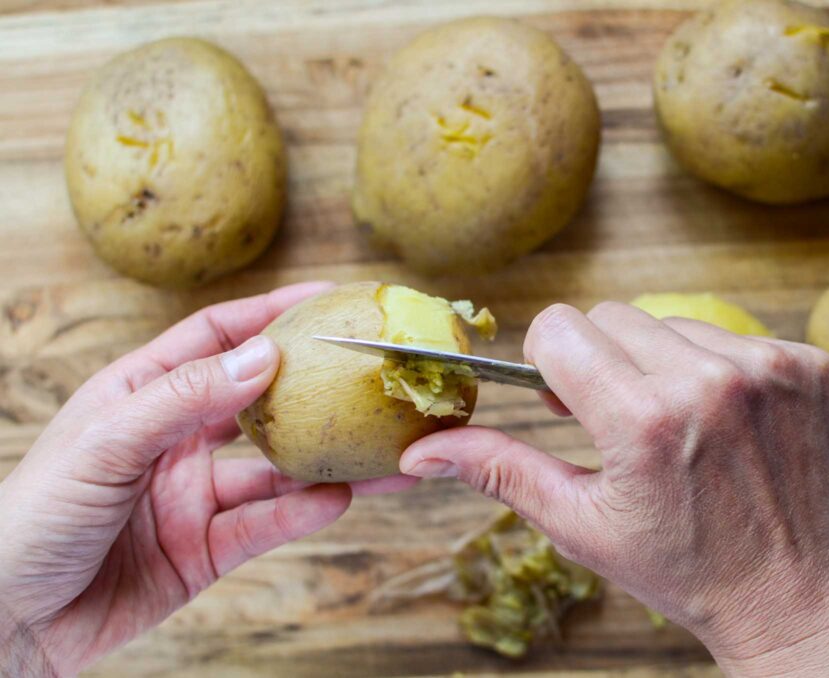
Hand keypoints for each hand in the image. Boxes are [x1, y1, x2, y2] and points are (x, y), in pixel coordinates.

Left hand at [0, 282, 414, 676]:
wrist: (6, 624)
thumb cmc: (29, 519)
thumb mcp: (104, 444)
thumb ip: (184, 399)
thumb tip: (265, 354)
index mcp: (140, 395)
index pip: (215, 339)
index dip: (270, 315)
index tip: (327, 299)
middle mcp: (174, 440)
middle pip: (259, 403)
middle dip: (314, 389)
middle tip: (368, 375)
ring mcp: (192, 495)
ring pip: (274, 471)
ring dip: (324, 461)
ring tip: (379, 450)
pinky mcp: (203, 550)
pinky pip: (263, 525)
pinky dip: (301, 513)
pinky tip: (336, 499)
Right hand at [401, 302, 828, 676]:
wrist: (798, 600)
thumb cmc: (686, 572)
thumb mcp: (582, 526)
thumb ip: (501, 470)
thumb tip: (421, 451)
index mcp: (644, 423)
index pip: (560, 327)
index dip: (550, 362)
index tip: (567, 399)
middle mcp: (711, 383)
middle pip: (611, 315)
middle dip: (601, 361)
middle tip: (619, 419)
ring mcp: (770, 368)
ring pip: (671, 322)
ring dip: (661, 363)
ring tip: (680, 426)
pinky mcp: (812, 364)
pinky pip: (733, 335)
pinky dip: (718, 369)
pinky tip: (729, 423)